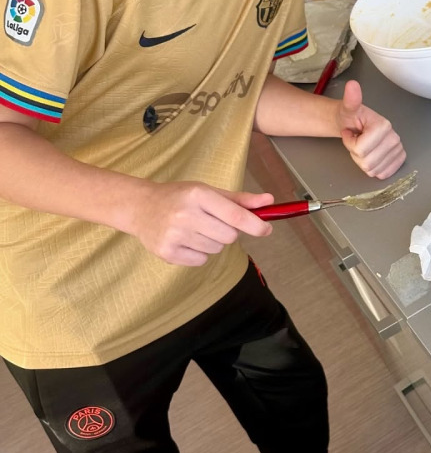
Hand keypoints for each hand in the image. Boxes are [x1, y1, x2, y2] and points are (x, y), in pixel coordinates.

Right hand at [127, 181, 274, 266]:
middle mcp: (185, 215)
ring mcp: (174, 235)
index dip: (256, 225)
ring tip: (195, 229)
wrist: (140, 207)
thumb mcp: (207, 191)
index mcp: (198, 195)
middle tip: (213, 223)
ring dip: (213, 242)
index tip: (267, 229)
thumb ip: (239, 200)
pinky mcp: (167, 252)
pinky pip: (201, 260)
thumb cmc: (179, 197)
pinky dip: (199, 253)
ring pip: (215, 249)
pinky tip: (186, 240)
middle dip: (228, 232)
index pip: (235, 216)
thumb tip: (269, 202)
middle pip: (229, 236)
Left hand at [337, 80, 405, 179]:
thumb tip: (352, 85)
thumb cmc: (351, 117)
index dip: (350, 144)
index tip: (351, 133)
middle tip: (357, 140)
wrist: (355, 124)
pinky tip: (371, 155)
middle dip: (356, 154)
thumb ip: (351, 100)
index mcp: (384, 126)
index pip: (360, 149)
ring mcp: (398, 149)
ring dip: (363, 161)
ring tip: (363, 147)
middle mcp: (395, 138)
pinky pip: (383, 174)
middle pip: (368, 163)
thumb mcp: (347, 108)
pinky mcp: (399, 159)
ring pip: (373, 170)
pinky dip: (373, 168)